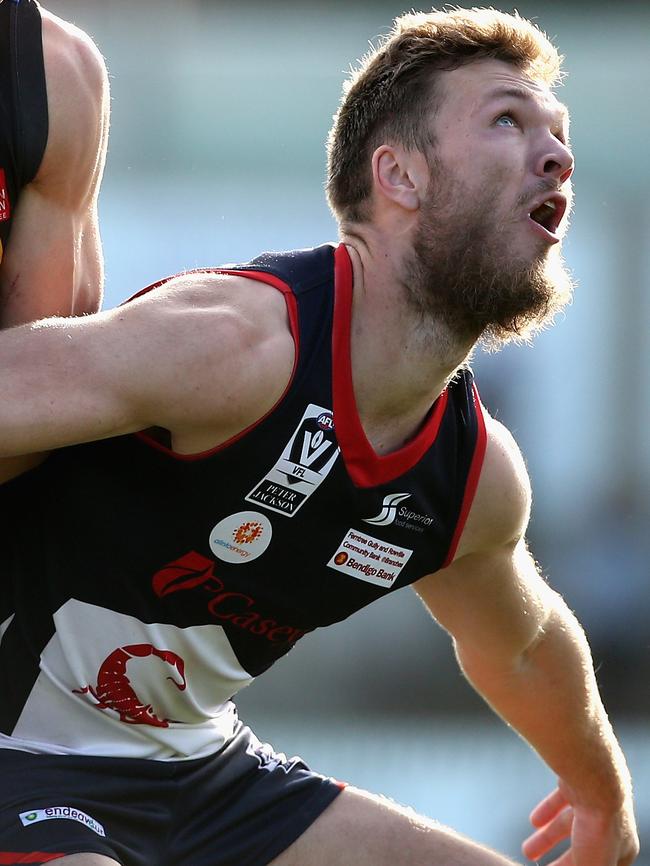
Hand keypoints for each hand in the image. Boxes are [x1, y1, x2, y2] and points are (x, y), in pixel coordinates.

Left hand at [522, 781, 638, 865]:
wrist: (596, 783)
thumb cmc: (599, 830)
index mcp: (623, 848)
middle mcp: (611, 824)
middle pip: (583, 849)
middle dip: (563, 862)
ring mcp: (593, 802)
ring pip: (567, 825)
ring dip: (547, 839)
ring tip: (527, 852)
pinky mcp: (576, 785)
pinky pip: (560, 801)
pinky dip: (547, 812)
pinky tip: (533, 822)